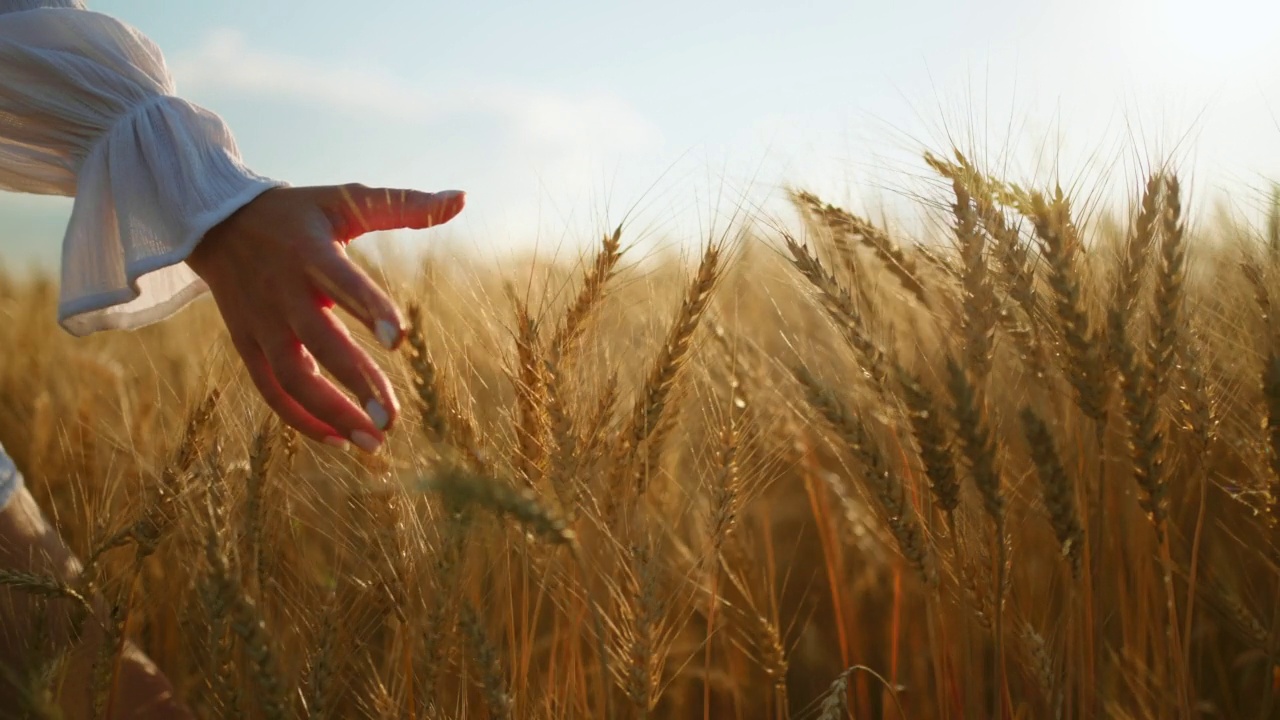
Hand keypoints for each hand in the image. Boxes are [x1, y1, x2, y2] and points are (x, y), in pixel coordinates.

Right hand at [185, 184, 465, 451]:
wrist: (216, 221)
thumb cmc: (298, 213)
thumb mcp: (347, 199)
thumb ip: (404, 206)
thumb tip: (461, 199)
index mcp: (310, 253)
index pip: (341, 283)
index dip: (368, 309)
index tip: (400, 340)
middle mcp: (282, 292)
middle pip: (317, 344)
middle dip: (355, 382)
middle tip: (393, 417)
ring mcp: (260, 323)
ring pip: (292, 378)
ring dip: (331, 414)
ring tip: (374, 441)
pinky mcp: (247, 345)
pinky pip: (271, 391)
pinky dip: (301, 419)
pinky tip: (340, 440)